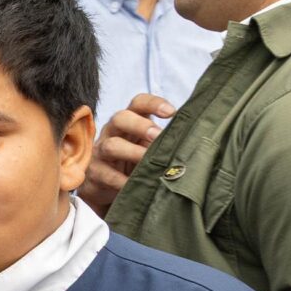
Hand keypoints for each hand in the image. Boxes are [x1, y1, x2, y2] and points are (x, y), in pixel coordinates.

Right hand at [78, 93, 172, 214]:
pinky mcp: (94, 173)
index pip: (138, 103)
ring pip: (111, 145)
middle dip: (140, 125)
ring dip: (133, 153)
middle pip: (120, 118)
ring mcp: (100, 152)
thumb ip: (164, 139)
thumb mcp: (148, 146)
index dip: (153, 103)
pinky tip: (137, 185)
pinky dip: (123, 181)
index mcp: (129, 122)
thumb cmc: (133, 162)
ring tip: (149, 163)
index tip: (172, 112)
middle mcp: (112, 132)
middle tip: (157, 136)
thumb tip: (196, 137)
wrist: (105, 188)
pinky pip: (107, 175)